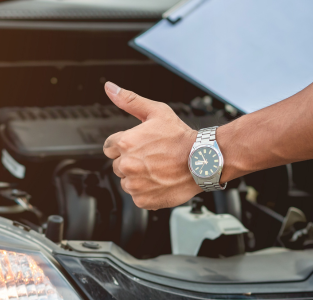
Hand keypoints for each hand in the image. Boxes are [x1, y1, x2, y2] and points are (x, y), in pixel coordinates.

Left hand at [102, 82, 201, 209]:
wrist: (203, 160)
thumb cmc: (181, 137)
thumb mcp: (156, 111)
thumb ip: (129, 100)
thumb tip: (110, 88)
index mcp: (124, 143)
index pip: (109, 148)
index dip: (124, 146)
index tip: (139, 147)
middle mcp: (126, 165)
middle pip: (117, 166)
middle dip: (131, 161)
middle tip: (152, 157)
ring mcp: (134, 184)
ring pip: (127, 182)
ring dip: (138, 177)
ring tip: (158, 169)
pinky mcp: (143, 200)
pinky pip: (137, 196)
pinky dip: (146, 191)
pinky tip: (160, 180)